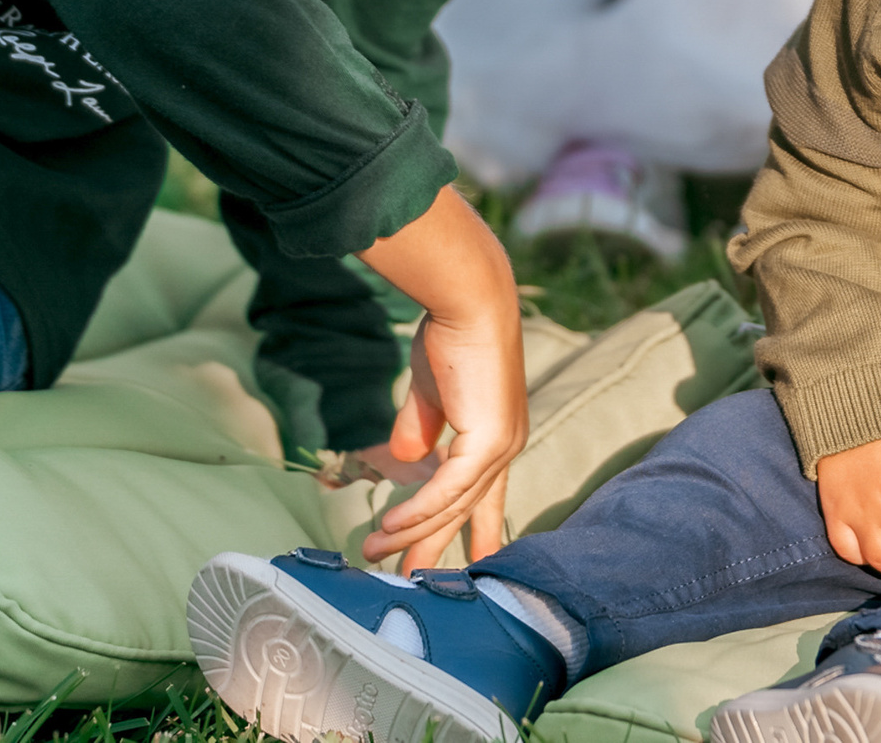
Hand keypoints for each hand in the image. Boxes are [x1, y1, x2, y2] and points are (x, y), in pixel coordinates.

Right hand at [355, 186, 528, 573]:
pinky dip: (417, 512)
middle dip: (433, 546)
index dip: (471, 529)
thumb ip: (421, 426)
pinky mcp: (488, 441)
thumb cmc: (451, 334)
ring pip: (453, 507)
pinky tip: (388, 529)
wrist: (469, 299)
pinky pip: (448, 490)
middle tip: (406, 580)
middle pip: (467, 510)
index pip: (484, 493)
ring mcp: (501, 445)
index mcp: (496, 434)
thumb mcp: (431, 390)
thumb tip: (407, 457)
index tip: (462, 562)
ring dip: (410, 533)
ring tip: (373, 555)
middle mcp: (506, 445)